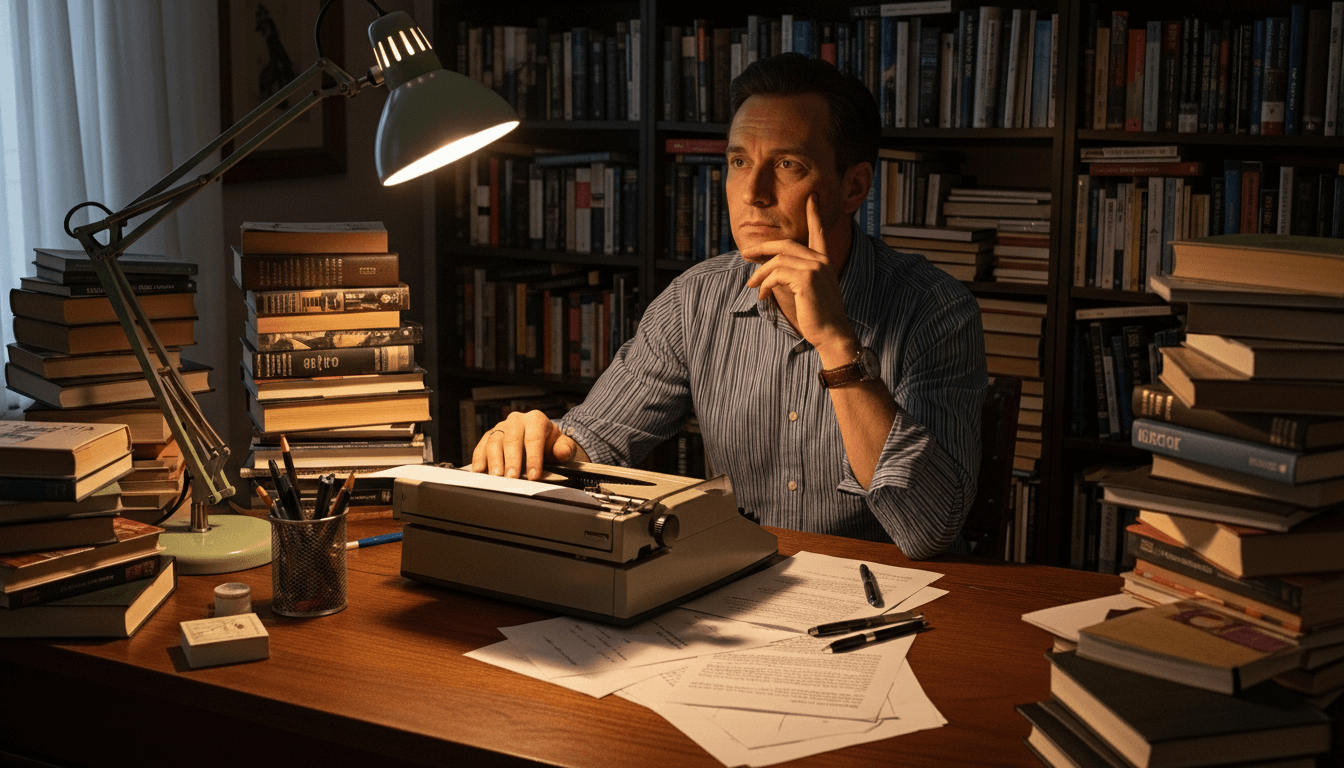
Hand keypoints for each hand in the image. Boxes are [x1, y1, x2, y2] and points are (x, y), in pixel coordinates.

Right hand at [470, 410, 581, 480]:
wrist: (541, 440)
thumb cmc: (551, 443)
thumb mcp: (563, 445)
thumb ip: (565, 448)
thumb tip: (562, 452)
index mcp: (536, 420)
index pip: (534, 438)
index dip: (533, 457)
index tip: (534, 475)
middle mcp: (517, 420)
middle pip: (512, 439)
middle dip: (512, 460)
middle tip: (512, 477)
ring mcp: (501, 427)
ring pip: (494, 441)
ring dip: (494, 460)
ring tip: (496, 476)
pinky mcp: (490, 436)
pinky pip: (482, 445)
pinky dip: (480, 458)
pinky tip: (480, 470)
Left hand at [740, 194, 858, 364]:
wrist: (832, 334)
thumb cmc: (818, 317)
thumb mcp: (807, 292)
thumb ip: (793, 276)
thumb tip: (768, 272)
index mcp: (824, 261)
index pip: (819, 232)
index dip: (815, 215)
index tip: (812, 198)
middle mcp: (821, 261)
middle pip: (785, 245)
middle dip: (762, 248)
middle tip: (745, 253)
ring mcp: (814, 268)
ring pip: (776, 262)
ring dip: (759, 274)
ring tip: (751, 286)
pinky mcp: (806, 279)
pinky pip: (775, 275)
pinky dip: (763, 285)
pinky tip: (761, 296)